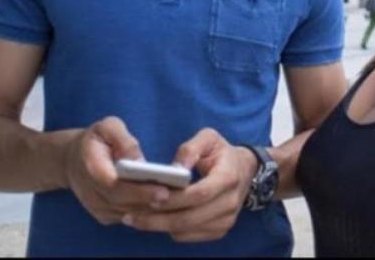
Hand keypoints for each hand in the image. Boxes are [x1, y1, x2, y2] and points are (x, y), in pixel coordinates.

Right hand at [63, 116, 172, 224]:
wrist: (72, 160)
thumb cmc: (96, 140)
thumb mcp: (107, 127)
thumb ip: (123, 139)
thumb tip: (139, 160)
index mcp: (91, 166)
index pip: (114, 185)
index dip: (139, 190)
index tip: (163, 189)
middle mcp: (91, 191)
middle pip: (122, 202)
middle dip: (150, 201)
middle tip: (177, 198)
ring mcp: (96, 206)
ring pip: (126, 213)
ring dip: (150, 210)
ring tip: (176, 203)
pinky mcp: (103, 214)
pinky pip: (126, 218)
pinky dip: (145, 214)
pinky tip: (165, 207)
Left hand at [123, 128, 258, 242]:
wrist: (245, 171)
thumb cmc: (222, 152)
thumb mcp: (209, 138)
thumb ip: (191, 148)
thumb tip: (174, 168)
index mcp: (228, 177)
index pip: (199, 194)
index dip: (173, 199)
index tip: (148, 198)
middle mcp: (230, 202)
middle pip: (190, 218)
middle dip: (157, 220)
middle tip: (130, 217)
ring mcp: (226, 220)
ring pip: (187, 230)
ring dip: (159, 227)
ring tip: (136, 219)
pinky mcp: (220, 230)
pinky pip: (189, 236)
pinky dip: (170, 230)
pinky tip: (155, 220)